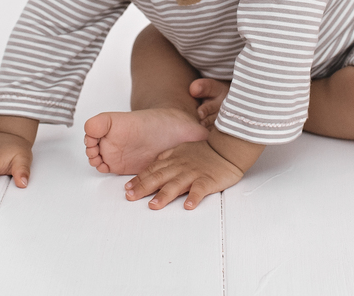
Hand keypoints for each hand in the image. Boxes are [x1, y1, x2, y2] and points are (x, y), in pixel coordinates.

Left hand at [124, 131, 263, 209]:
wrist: (226, 149)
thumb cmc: (204, 151)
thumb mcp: (182, 149)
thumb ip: (167, 157)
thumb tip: (153, 165)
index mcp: (174, 160)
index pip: (152, 170)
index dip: (139, 179)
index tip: (127, 189)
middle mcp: (180, 167)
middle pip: (159, 177)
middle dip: (144, 187)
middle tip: (131, 197)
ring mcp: (194, 173)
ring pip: (176, 184)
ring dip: (164, 195)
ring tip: (153, 205)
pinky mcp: (208, 180)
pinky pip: (200, 189)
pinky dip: (194, 197)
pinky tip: (188, 206)